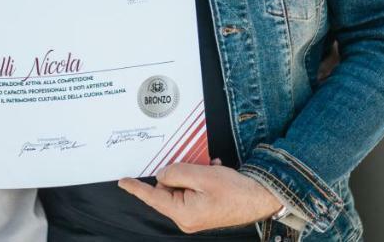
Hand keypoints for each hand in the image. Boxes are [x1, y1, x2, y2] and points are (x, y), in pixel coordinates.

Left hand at [118, 161, 282, 233]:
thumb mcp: (201, 176)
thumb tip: (162, 174)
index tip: (122, 181)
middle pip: (167, 187)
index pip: (153, 197)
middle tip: (197, 165)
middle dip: (179, 172)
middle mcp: (185, 218)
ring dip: (193, 173)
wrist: (260, 198)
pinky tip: (213, 172)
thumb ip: (176, 172)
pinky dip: (200, 178)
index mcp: (182, 213)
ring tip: (210, 169)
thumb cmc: (235, 190)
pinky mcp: (201, 211)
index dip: (136, 188)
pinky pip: (191, 190)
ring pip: (181, 186)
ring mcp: (193, 215)